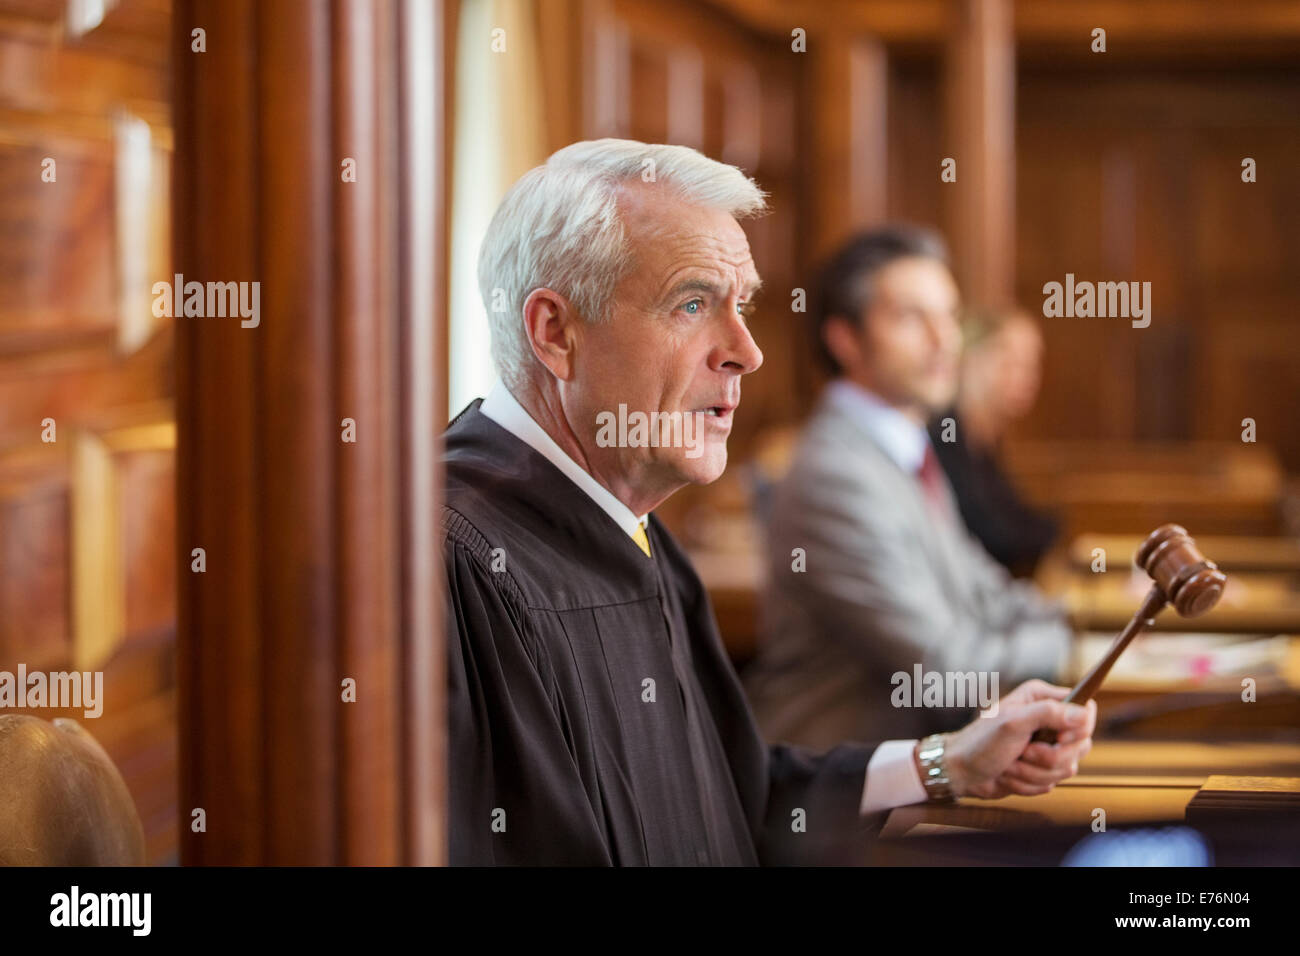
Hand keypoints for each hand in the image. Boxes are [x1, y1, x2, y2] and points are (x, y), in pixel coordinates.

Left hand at [938, 679, 1095, 799]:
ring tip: (1011, 763)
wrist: (961, 771)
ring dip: (1034, 772)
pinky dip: (1029, 783)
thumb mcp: (1013, 723)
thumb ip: (1048, 713)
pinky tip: (1010, 774)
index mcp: (1042, 699)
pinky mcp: (1042, 768)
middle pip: (1081, 744)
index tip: (1058, 738)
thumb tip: (1085, 713)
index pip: (1085, 711)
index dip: (1077, 730)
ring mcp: (1047, 746)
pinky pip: (1053, 782)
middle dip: (1049, 757)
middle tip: (1023, 752)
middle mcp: (1049, 720)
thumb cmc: (980, 742)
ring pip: (1067, 767)